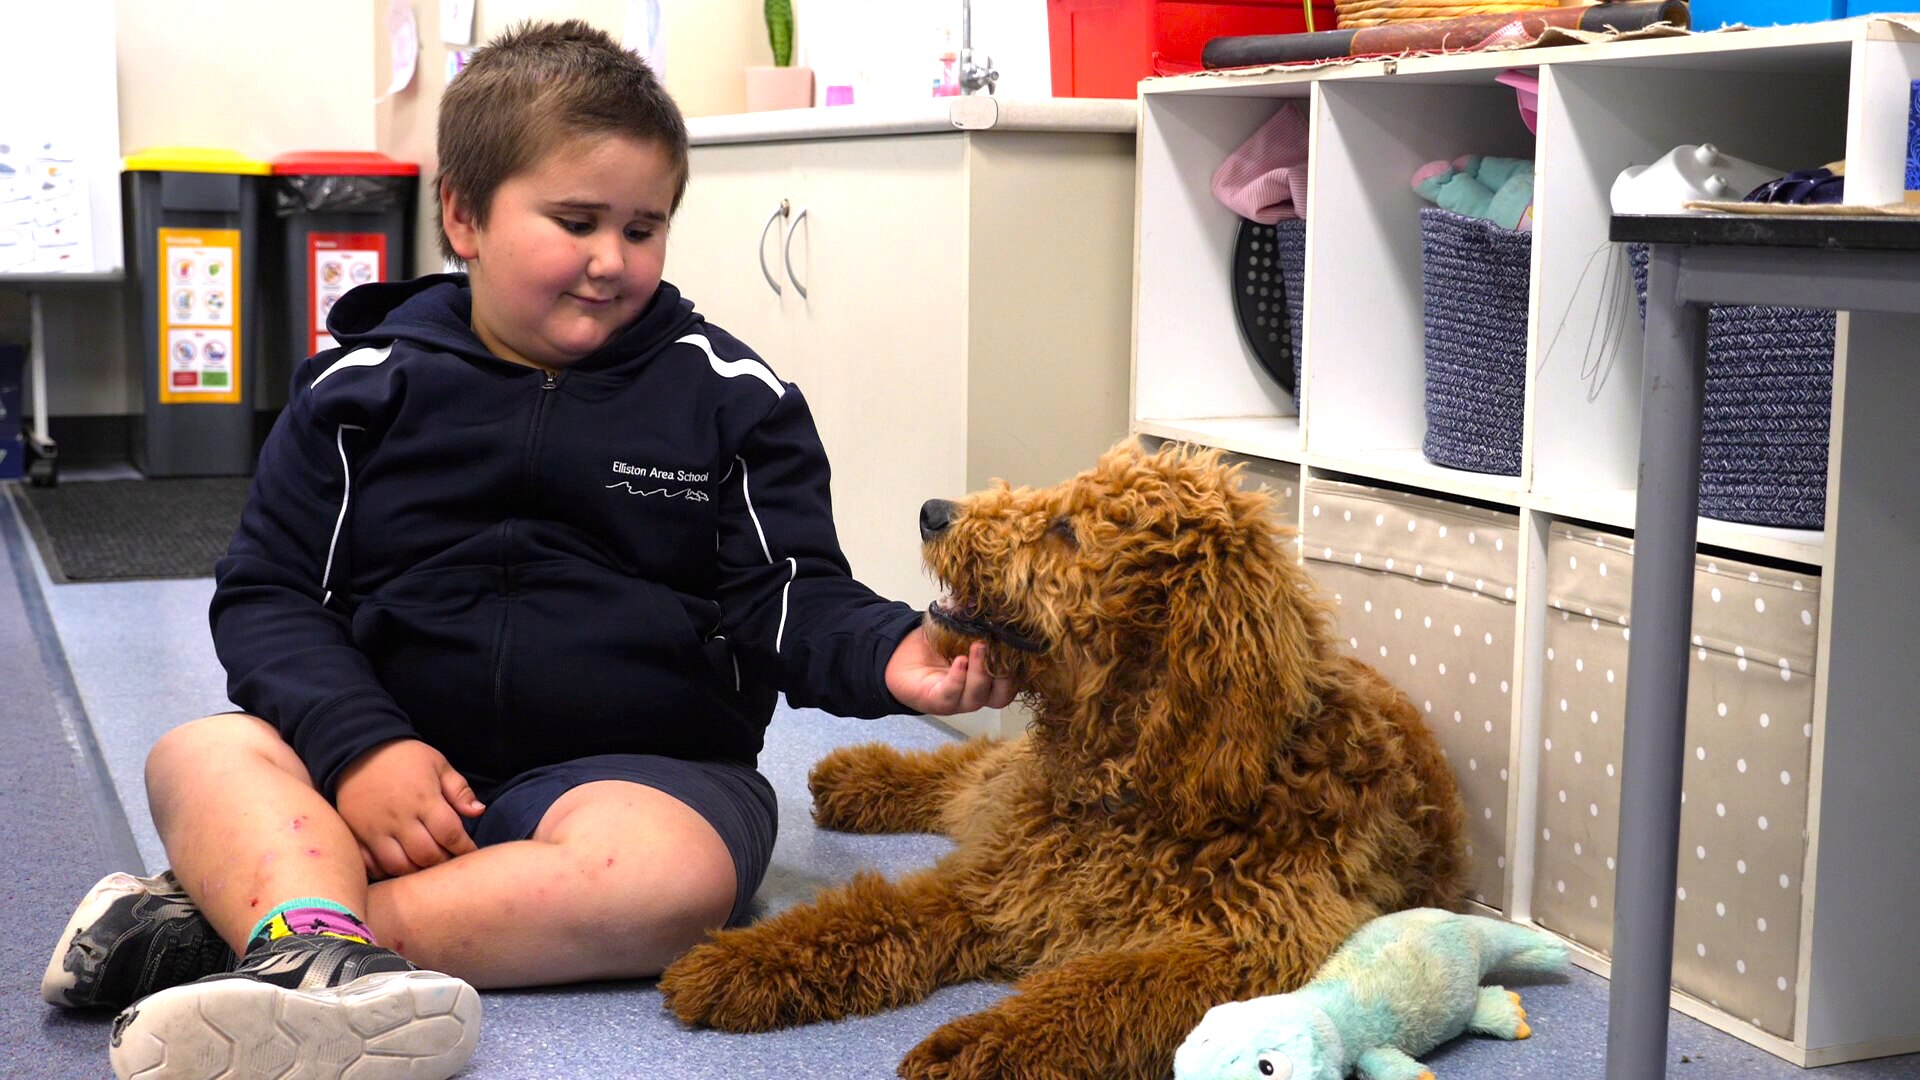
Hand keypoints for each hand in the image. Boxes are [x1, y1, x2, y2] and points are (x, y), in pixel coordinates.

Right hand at [334, 739, 485, 879]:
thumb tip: (478, 812)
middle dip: (443, 862)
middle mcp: (399, 818)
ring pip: (399, 866)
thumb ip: (459, 790)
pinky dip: (386, 872)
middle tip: (450, 861)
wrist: (358, 750)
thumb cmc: (405, 757)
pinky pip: (371, 865)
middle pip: (426, 855)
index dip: (465, 848)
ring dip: (417, 872)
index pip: (450, 834)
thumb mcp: (439, 765)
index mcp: (424, 799)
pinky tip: (398, 866)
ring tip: (426, 866)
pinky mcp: (356, 835)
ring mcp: (374, 829)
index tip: (471, 852)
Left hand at [886, 626, 1014, 715]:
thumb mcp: (961, 630)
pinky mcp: (936, 701)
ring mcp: (957, 700)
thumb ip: (978, 620)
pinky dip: (958, 678)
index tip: (1020, 647)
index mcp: (988, 680)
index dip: (1019, 670)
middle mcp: (977, 694)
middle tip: (999, 648)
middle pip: (1001, 695)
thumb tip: (993, 599)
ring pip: (978, 695)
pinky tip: (960, 660)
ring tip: (978, 647)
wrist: (901, 656)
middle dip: (1004, 675)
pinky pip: (951, 694)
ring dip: (981, 672)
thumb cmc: (936, 645)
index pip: (1012, 683)